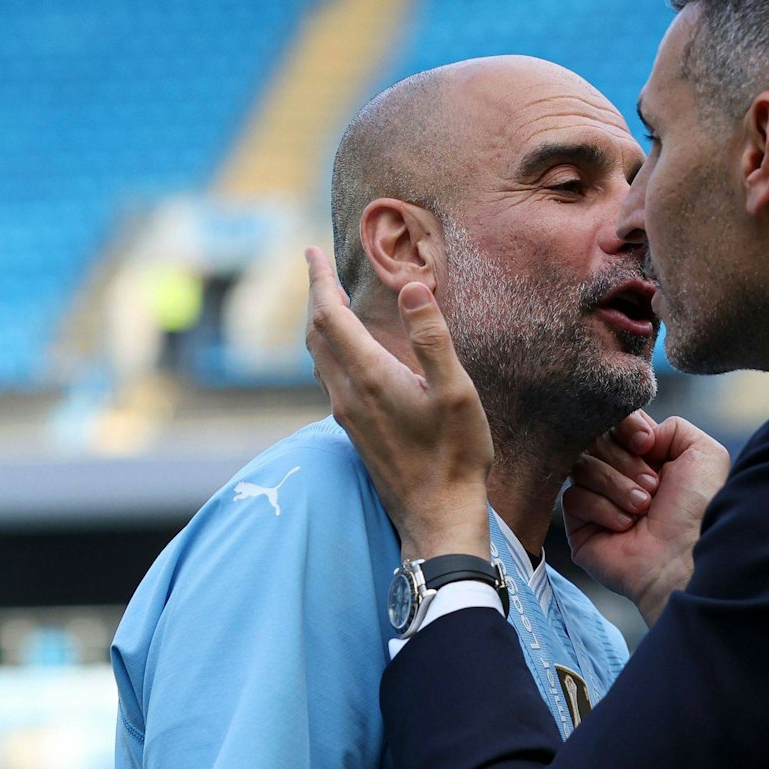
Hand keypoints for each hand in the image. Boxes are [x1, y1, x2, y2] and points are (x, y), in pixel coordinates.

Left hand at [304, 249, 491, 558]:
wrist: (437, 516)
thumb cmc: (455, 456)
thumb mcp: (456, 392)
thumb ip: (432, 338)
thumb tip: (410, 288)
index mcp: (369, 377)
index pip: (329, 316)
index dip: (318, 280)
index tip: (311, 251)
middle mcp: (348, 395)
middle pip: (317, 335)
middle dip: (315, 297)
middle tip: (318, 269)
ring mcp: (348, 416)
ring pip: (319, 358)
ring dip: (321, 325)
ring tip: (330, 303)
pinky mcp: (355, 433)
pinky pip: (329, 378)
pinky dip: (330, 350)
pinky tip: (348, 355)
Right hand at [563, 410, 728, 625]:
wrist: (687, 556)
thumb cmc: (699, 510)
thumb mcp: (703, 453)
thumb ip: (673, 427)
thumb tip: (637, 434)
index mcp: (647, 458)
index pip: (615, 424)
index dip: (625, 427)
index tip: (645, 443)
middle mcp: (621, 477)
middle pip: (595, 441)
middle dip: (626, 461)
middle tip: (652, 487)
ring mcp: (599, 502)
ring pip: (582, 466)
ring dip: (617, 485)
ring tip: (643, 508)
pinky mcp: (581, 528)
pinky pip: (573, 498)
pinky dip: (603, 508)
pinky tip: (626, 526)